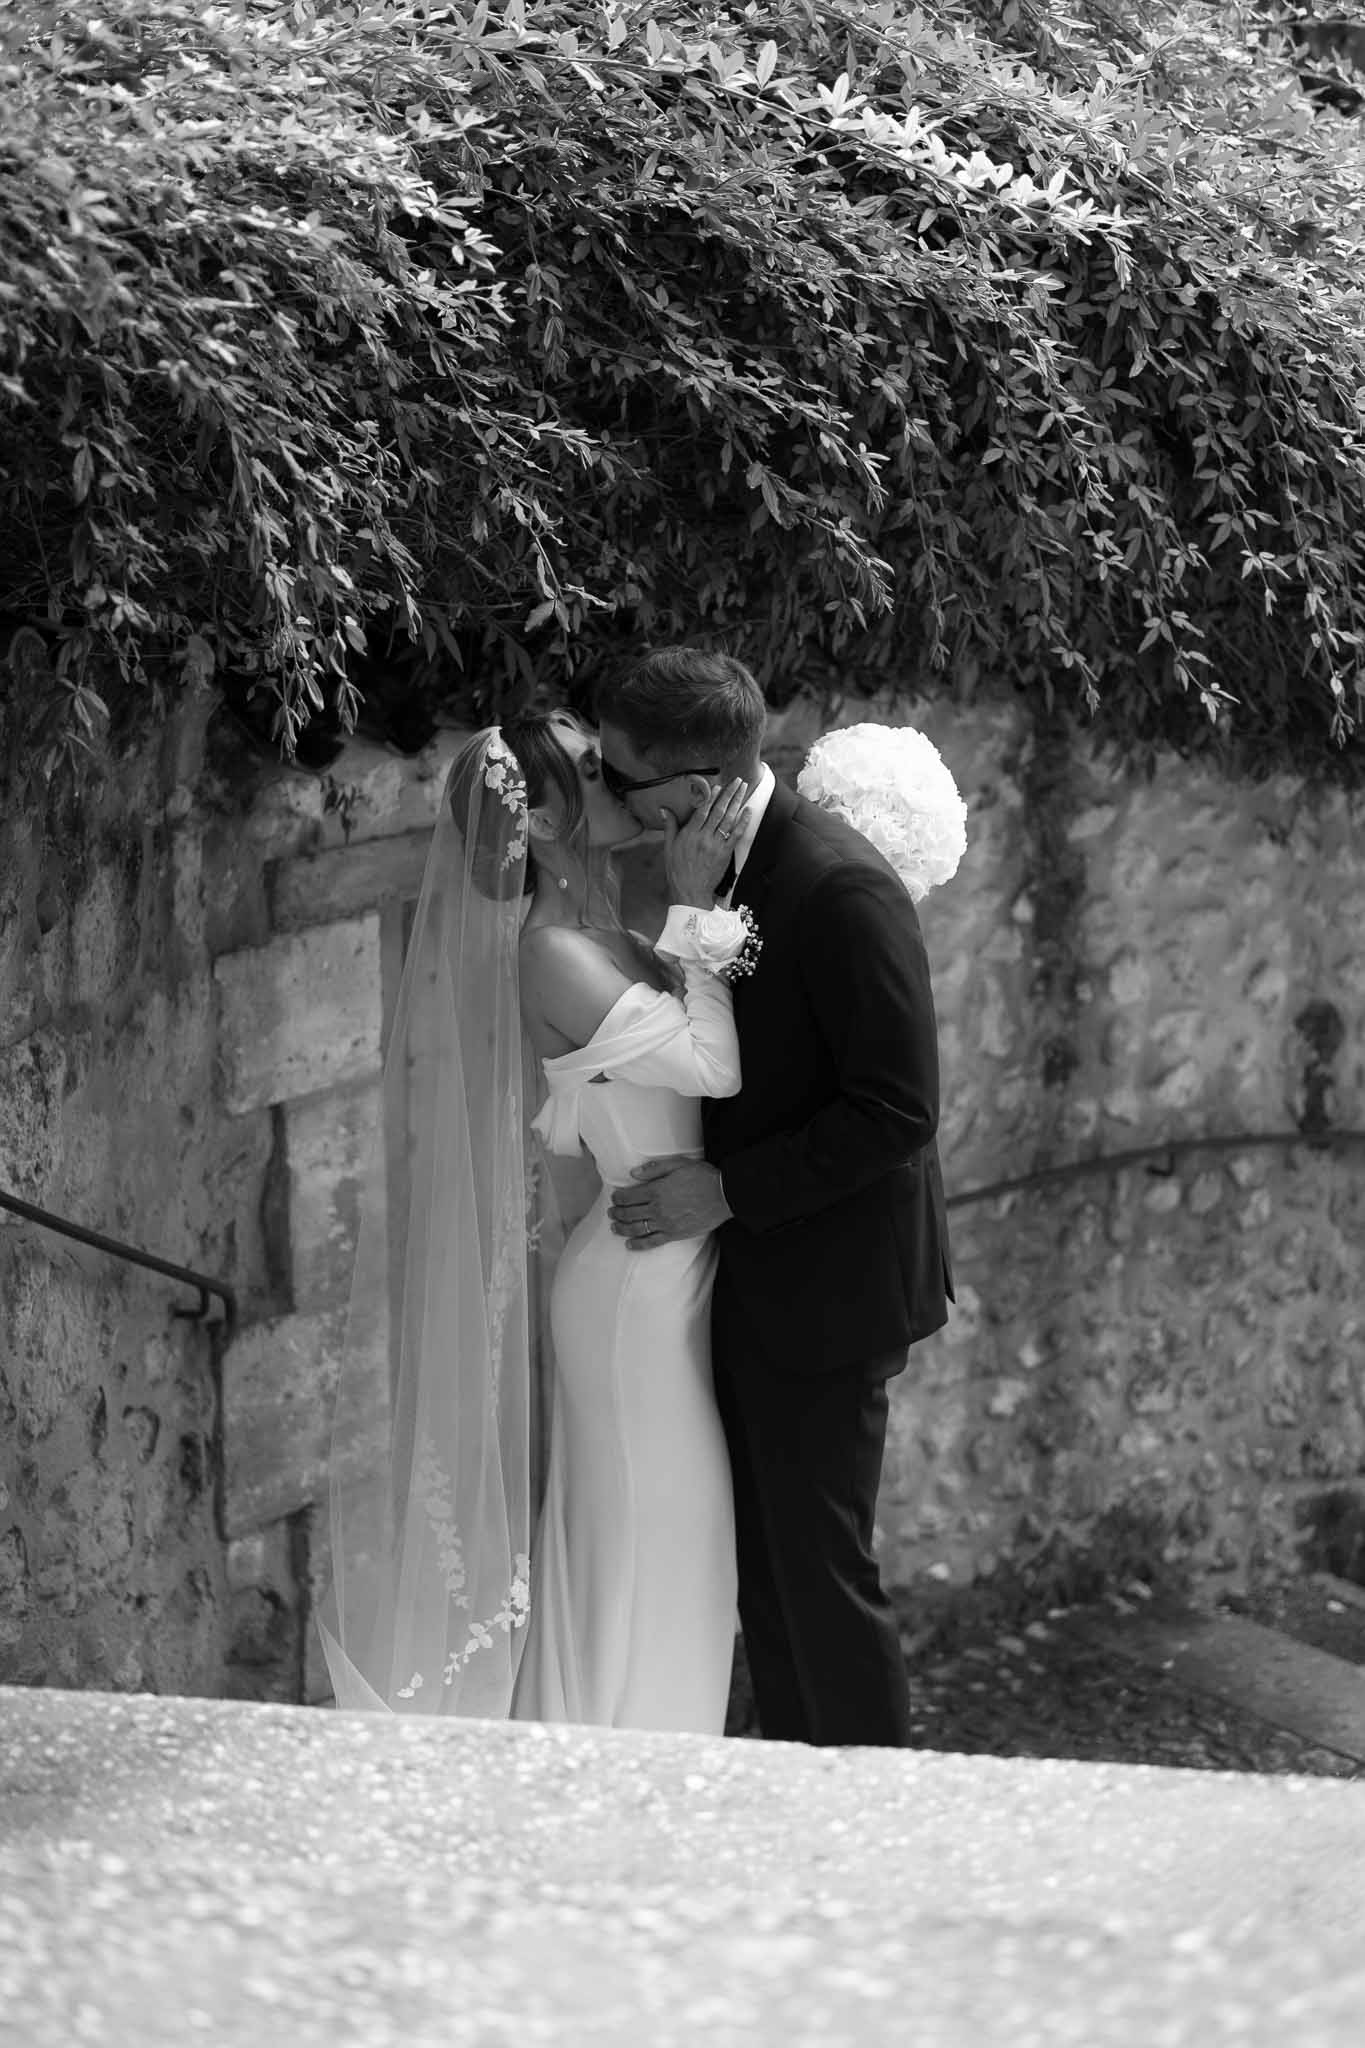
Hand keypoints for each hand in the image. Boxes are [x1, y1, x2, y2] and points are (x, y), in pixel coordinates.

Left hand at [608, 1156, 732, 1251]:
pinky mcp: (674, 1235)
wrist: (724, 1195)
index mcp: (657, 1190)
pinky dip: (638, 1245)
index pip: (629, 1196)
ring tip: (614, 1227)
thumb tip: (633, 1173)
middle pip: (629, 1213)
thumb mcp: (679, 1164)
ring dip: (622, 1228)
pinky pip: (652, 1242)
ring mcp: (665, 1224)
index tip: (614, 1197)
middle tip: (611, 1212)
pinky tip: (629, 1245)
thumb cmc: (703, 1177)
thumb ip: (655, 1169)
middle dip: (617, 1212)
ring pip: (636, 1229)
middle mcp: (658, 1209)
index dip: (618, 1197)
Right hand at [662, 778, 748, 906]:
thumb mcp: (669, 848)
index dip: (711, 797)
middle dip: (729, 794)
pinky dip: (743, 822)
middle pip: (718, 811)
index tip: (718, 786)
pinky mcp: (725, 854)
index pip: (702, 810)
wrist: (690, 892)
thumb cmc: (677, 871)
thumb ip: (669, 826)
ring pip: (728, 819)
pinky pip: (736, 835)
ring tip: (743, 789)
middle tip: (737, 781)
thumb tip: (664, 809)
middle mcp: (703, 837)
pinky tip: (748, 811)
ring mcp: (716, 845)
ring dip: (737, 802)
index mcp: (689, 834)